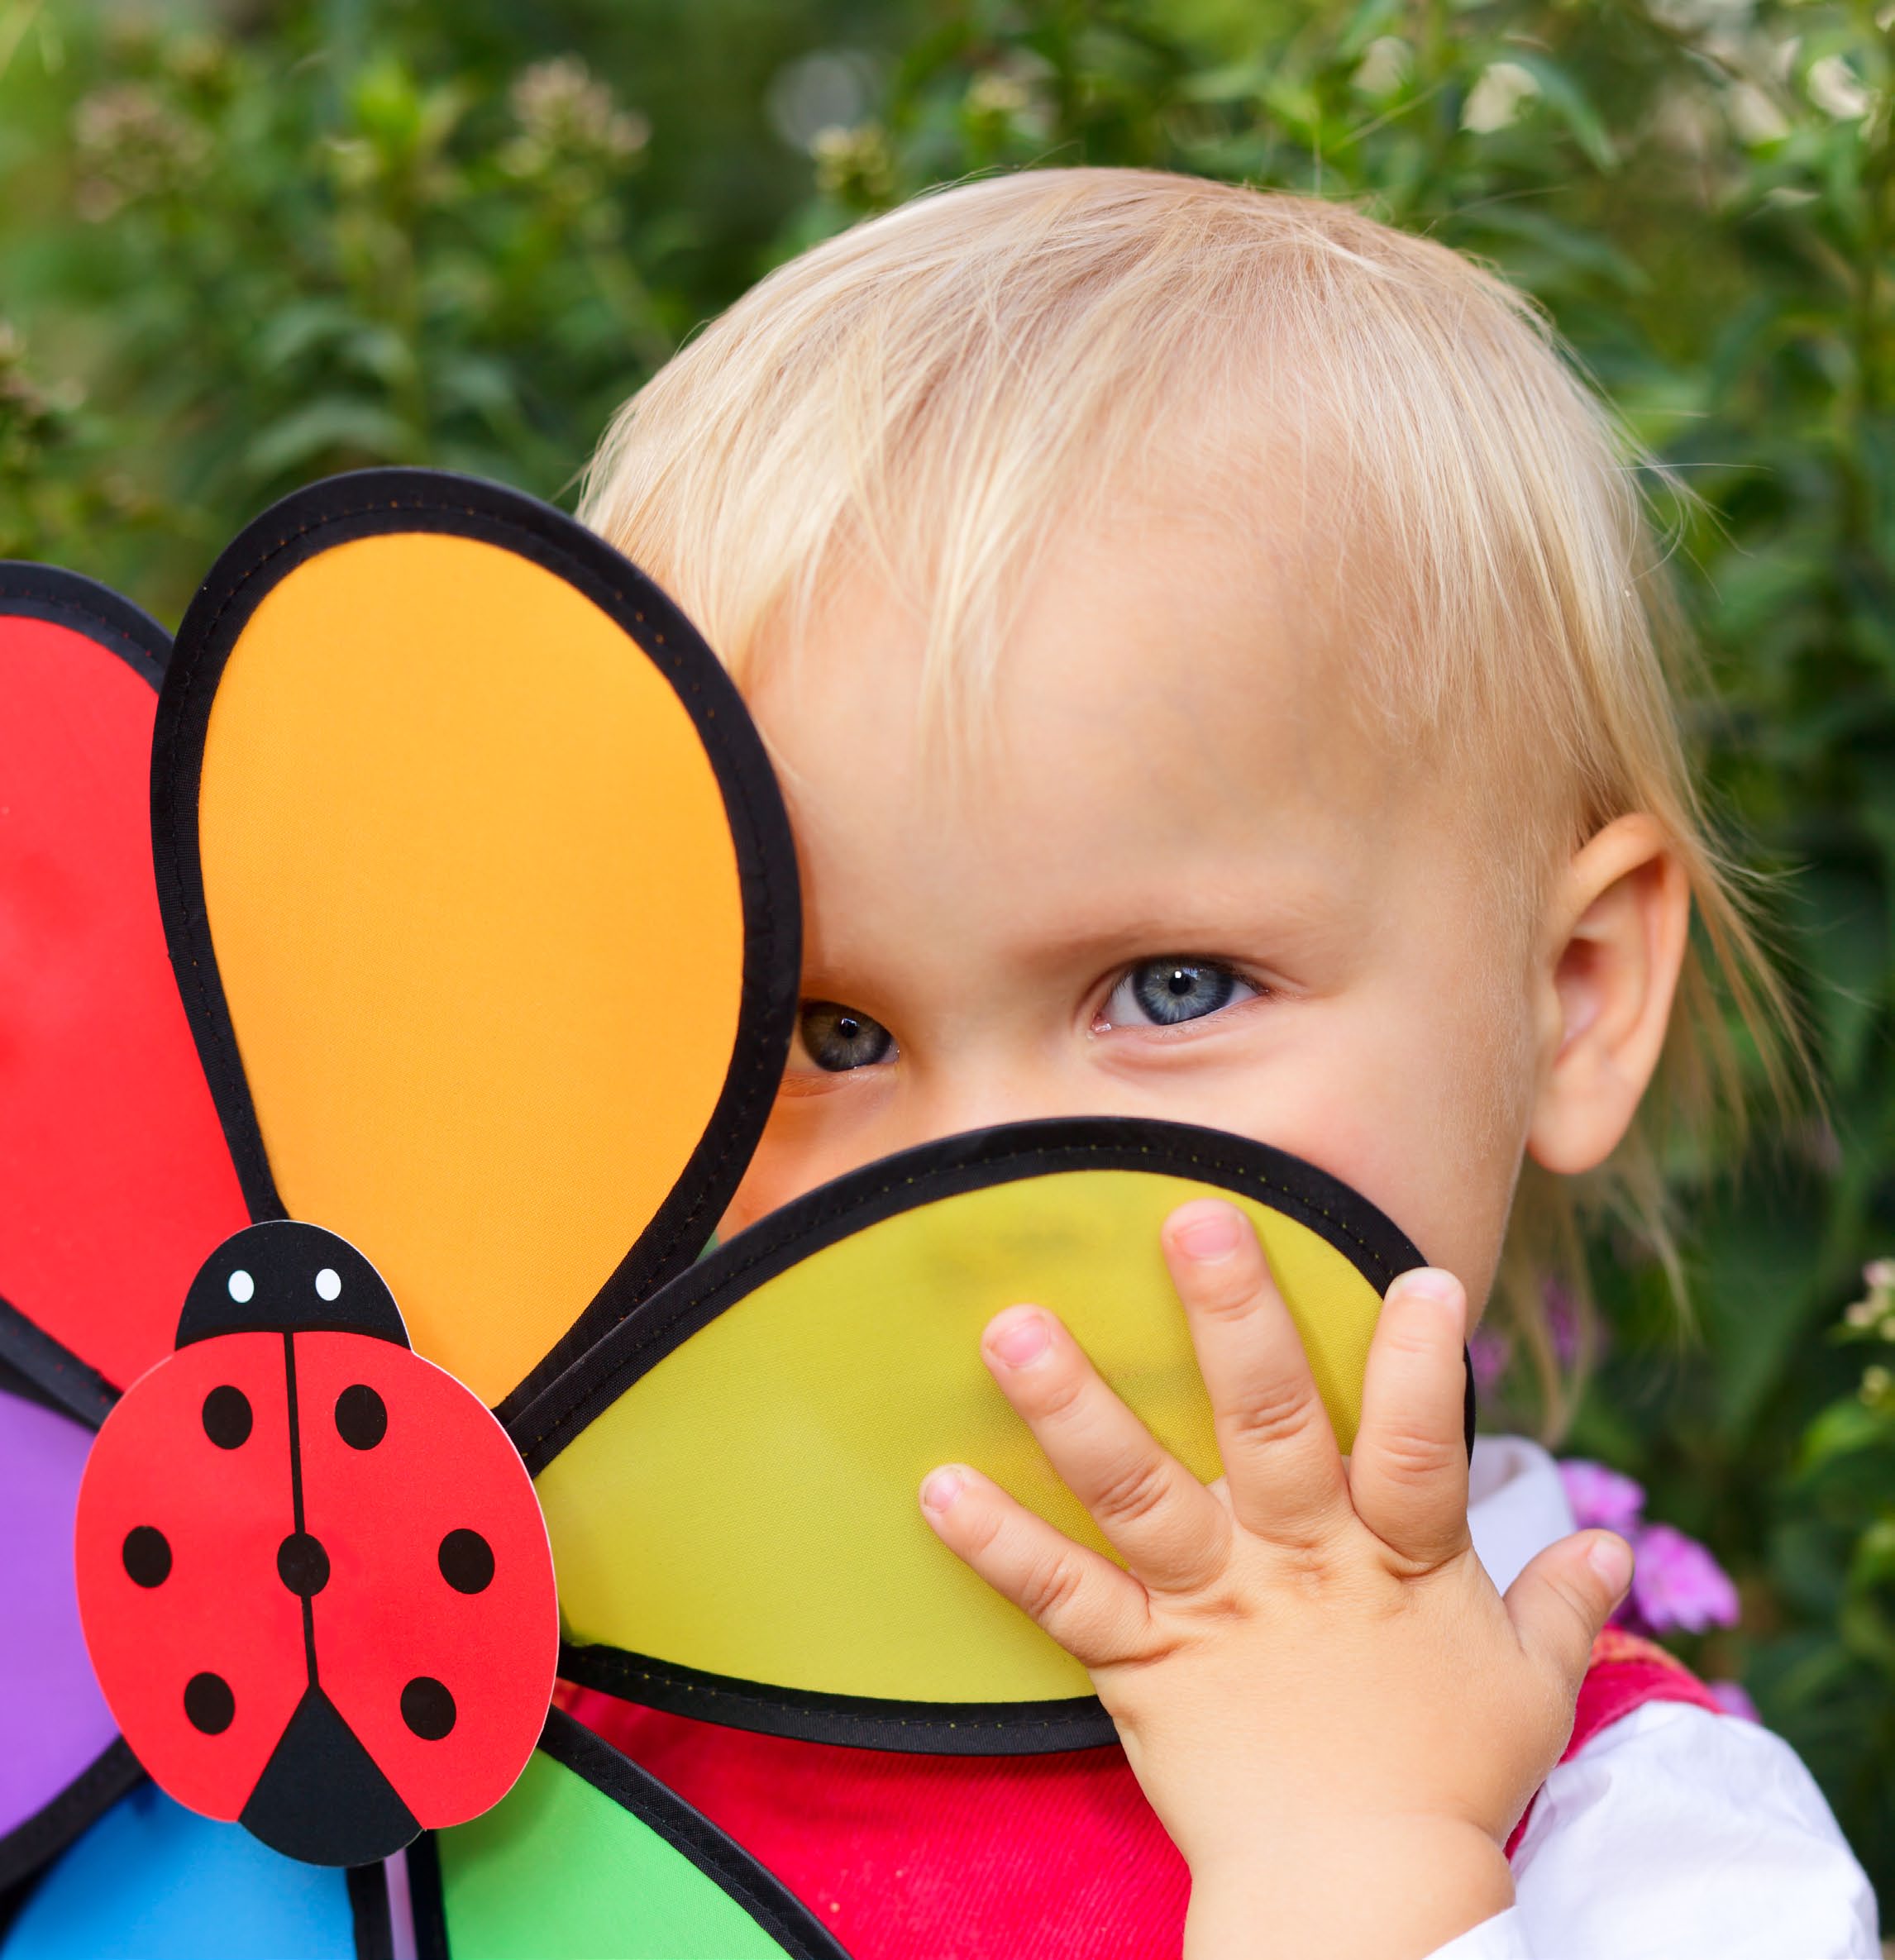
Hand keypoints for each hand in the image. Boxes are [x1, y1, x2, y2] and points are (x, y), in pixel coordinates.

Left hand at [919, 1199, 1632, 1959]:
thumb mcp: (1529, 1690)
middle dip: (1236, 1322)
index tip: (1419, 1277)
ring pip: (1141, 1492)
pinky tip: (937, 1483)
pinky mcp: (1141, 1660)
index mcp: (1396, 1562)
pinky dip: (998, 1542)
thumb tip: (1613, 1544)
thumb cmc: (1445, 1787)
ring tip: (1014, 1329)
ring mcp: (1212, 1607)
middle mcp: (1298, 1564)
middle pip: (1272, 1429)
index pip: (1424, 1451)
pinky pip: (1061, 1596)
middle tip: (1194, 1220)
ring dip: (1075, 1409)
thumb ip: (1561, 1605)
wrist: (1357, 1910)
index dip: (1423, 1365)